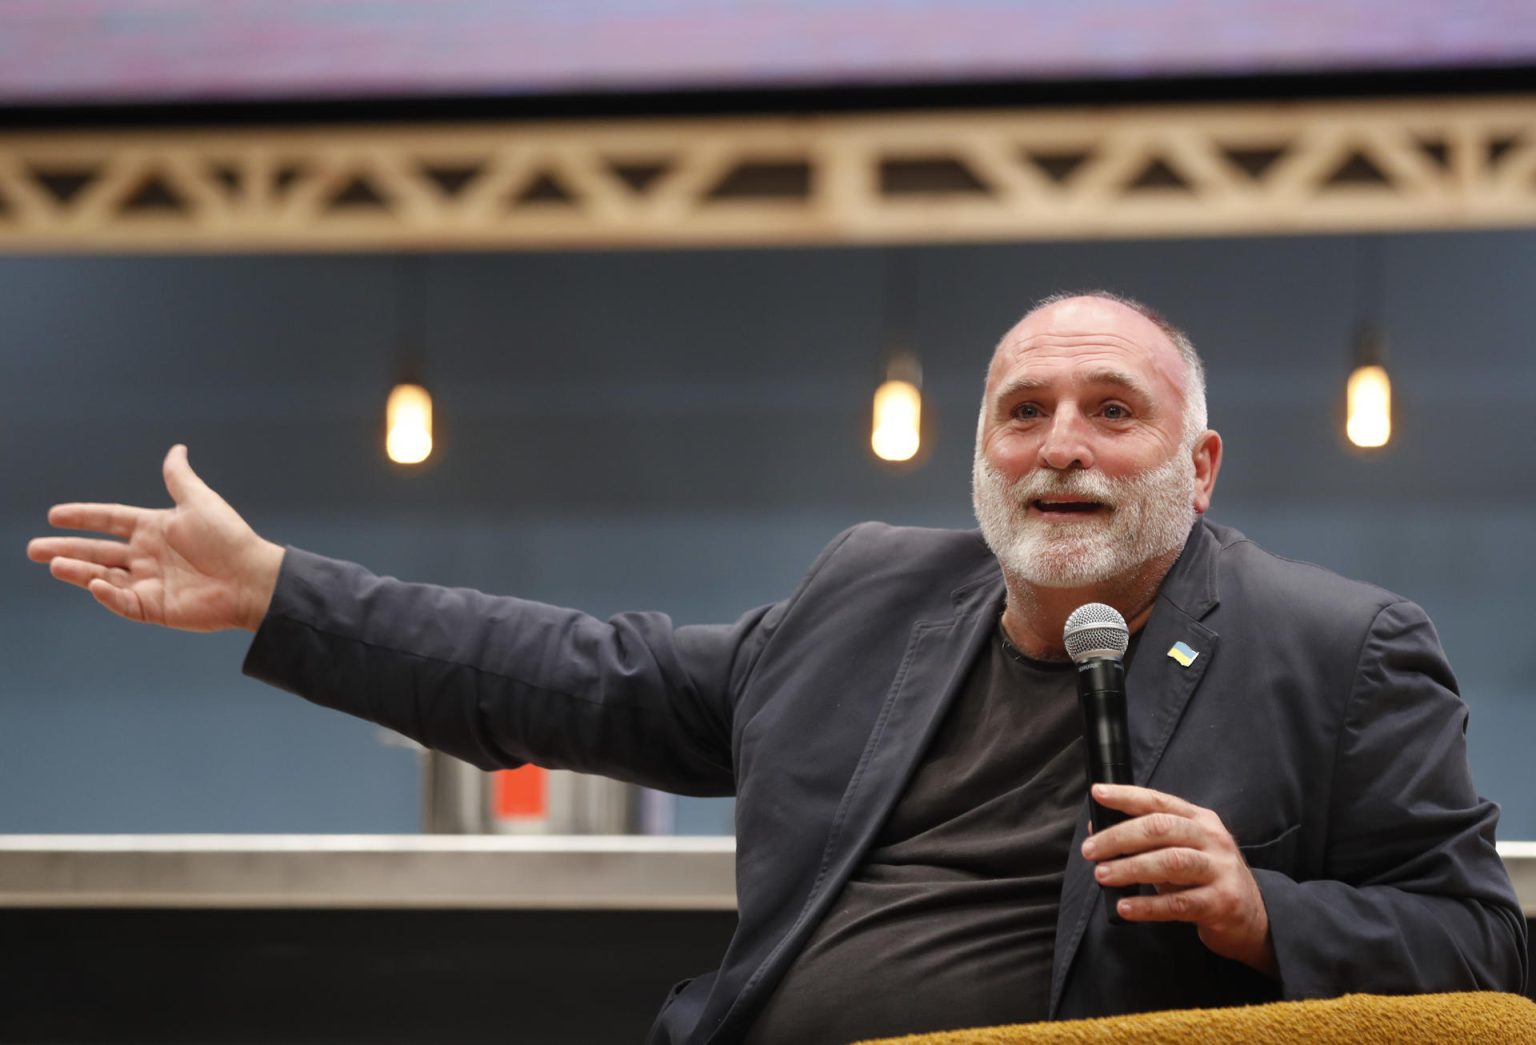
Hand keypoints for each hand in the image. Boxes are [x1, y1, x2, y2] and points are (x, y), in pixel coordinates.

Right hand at [27, 445, 283, 632]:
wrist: (252, 578)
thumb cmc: (230, 538)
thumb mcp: (200, 502)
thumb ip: (180, 478)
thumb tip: (176, 449)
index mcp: (155, 528)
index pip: (110, 520)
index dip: (84, 517)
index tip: (55, 514)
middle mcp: (147, 555)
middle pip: (98, 550)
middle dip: (67, 548)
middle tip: (34, 549)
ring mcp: (149, 582)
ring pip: (103, 575)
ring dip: (78, 570)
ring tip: (54, 563)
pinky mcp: (154, 607)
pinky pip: (123, 601)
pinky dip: (107, 594)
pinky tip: (94, 583)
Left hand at [1082, 783, 1276, 976]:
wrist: (1253, 918)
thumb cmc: (1205, 878)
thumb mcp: (1180, 851)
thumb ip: (1145, 840)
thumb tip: (1097, 831)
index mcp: (1200, 820)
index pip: (1159, 801)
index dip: (1126, 796)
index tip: (1097, 793)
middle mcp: (1212, 839)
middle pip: (1161, 828)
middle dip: (1120, 837)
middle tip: (1090, 850)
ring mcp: (1220, 870)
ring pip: (1170, 862)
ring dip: (1131, 868)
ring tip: (1102, 875)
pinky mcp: (1222, 903)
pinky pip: (1179, 903)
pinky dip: (1148, 905)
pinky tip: (1126, 906)